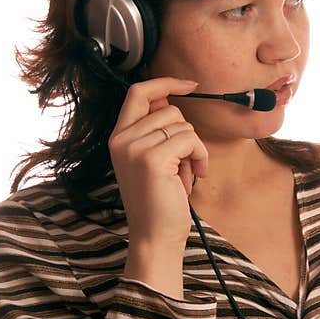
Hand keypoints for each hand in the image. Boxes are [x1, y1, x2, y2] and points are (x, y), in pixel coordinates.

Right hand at [108, 77, 209, 249]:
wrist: (155, 235)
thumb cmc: (161, 199)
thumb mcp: (154, 158)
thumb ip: (157, 131)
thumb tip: (170, 99)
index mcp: (119, 137)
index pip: (138, 92)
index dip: (165, 82)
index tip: (190, 85)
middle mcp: (121, 139)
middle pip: (171, 110)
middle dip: (186, 135)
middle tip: (182, 164)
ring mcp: (134, 148)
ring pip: (183, 125)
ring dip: (194, 149)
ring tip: (183, 174)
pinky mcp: (152, 159)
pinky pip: (190, 140)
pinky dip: (200, 156)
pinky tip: (194, 176)